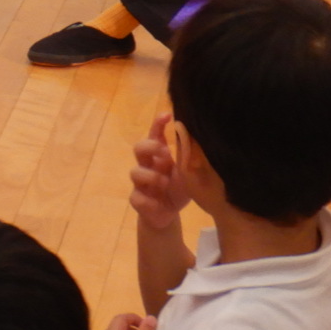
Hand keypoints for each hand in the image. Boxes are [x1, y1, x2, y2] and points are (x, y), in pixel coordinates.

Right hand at [128, 112, 184, 231]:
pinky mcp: (137, 200)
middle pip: (139, 148)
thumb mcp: (186, 173)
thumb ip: (187, 158)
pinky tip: (157, 204)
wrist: (167, 214)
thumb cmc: (178, 189)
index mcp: (159, 157)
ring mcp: (140, 183)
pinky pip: (136, 198)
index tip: (167, 115)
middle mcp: (147, 166)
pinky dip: (148, 201)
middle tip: (164, 152)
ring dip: (151, 176)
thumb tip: (194, 137)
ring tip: (164, 182)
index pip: (155, 136)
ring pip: (135, 172)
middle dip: (149, 147)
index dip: (158, 124)